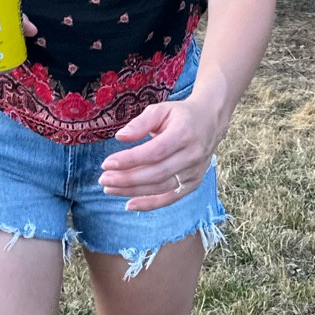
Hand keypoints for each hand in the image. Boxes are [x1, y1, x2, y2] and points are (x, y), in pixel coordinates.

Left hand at [101, 94, 221, 212]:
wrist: (210, 122)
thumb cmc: (180, 115)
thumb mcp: (161, 110)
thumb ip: (140, 123)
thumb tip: (120, 137)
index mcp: (184, 133)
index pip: (154, 152)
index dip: (130, 160)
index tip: (106, 163)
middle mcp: (192, 155)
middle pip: (156, 173)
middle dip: (127, 179)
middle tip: (103, 180)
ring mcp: (195, 171)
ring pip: (161, 187)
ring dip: (133, 191)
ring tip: (109, 189)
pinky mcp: (194, 183)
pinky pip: (170, 198)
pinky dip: (150, 204)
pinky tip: (129, 204)